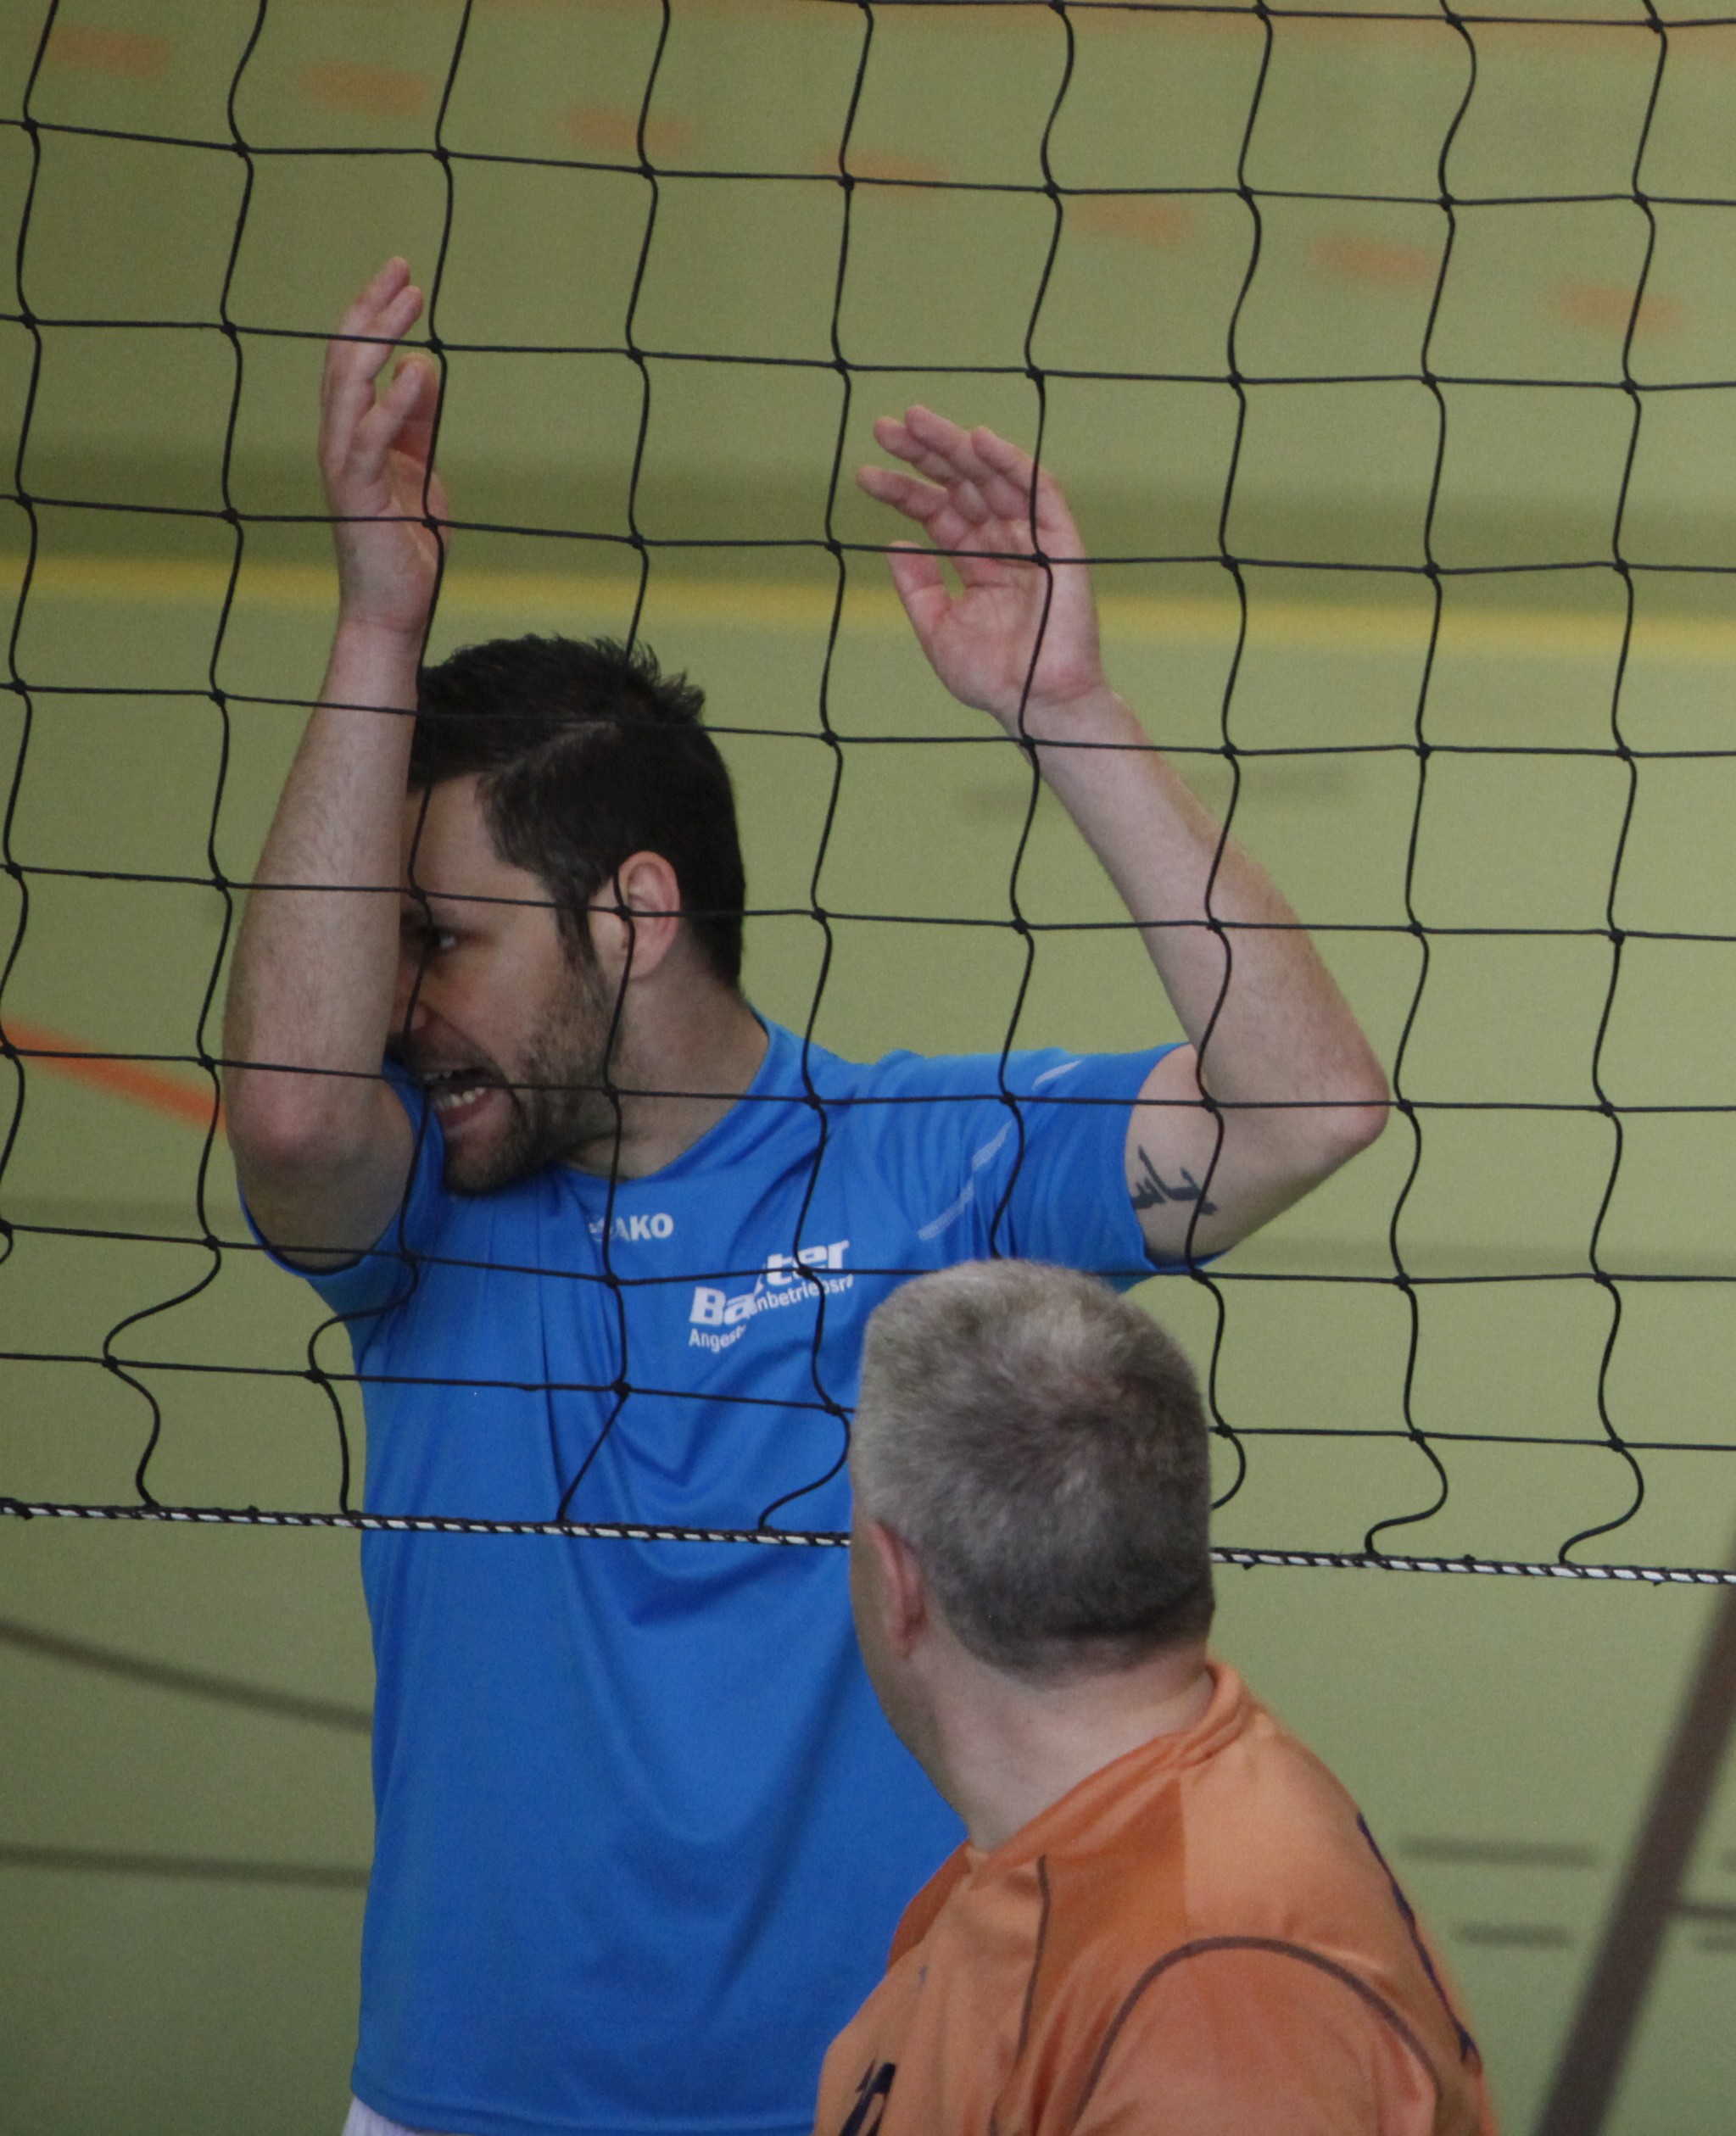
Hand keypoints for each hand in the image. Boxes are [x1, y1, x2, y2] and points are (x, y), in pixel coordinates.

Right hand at [319, 257, 447, 638]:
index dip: (373, 315)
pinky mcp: (359, 493)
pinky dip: (394, 403)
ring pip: (350, 385)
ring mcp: (344, 465)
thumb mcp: (421, 471)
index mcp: (351, 434)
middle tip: (404, 269)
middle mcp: (338, 441)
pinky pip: (373, 438)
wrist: (395, 609)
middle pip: (346, 359)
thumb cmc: (406, 545)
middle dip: (372, 310)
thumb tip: (421, 369)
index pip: (354, 360)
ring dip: (380, 338)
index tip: (401, 277)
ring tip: (411, 301)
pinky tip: (415, 370)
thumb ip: (418, 424)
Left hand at [856, 407, 1105, 730]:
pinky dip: (1012, 464)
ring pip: (992, 478)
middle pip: (960, 485)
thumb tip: (894, 546)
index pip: (936, 514)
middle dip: (924, 455)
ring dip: (956, 446)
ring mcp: (1032, 540)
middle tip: (885, 427)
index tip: (865, 474)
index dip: (903, 491)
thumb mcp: (938, 629)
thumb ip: (918, 588)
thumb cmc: (994, 678)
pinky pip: (1039, 493)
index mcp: (975, 562)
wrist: (1035, 704)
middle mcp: (1002, 543)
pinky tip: (979, 439)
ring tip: (918, 421)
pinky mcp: (1060, 544)